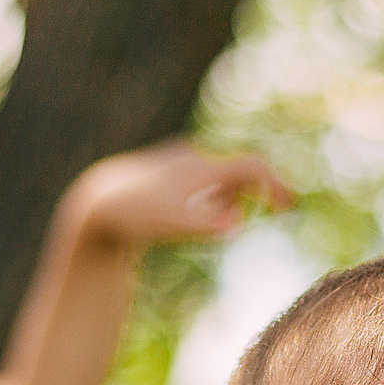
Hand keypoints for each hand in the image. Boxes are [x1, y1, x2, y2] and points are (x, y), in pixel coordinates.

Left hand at [67, 142, 293, 250]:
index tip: (289, 208)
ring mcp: (180, 165)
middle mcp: (194, 159)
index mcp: (201, 167)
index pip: (252, 166)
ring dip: (234, 195)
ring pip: (221, 176)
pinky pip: (203, 181)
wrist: (94, 203)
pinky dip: (215, 196)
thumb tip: (238, 225)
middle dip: (258, 191)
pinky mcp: (167, 174)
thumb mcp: (170, 222)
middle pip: (240, 169)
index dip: (276, 184)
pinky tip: (205, 212)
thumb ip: (205, 224)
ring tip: (227, 219)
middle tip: (275, 212)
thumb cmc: (134, 213)